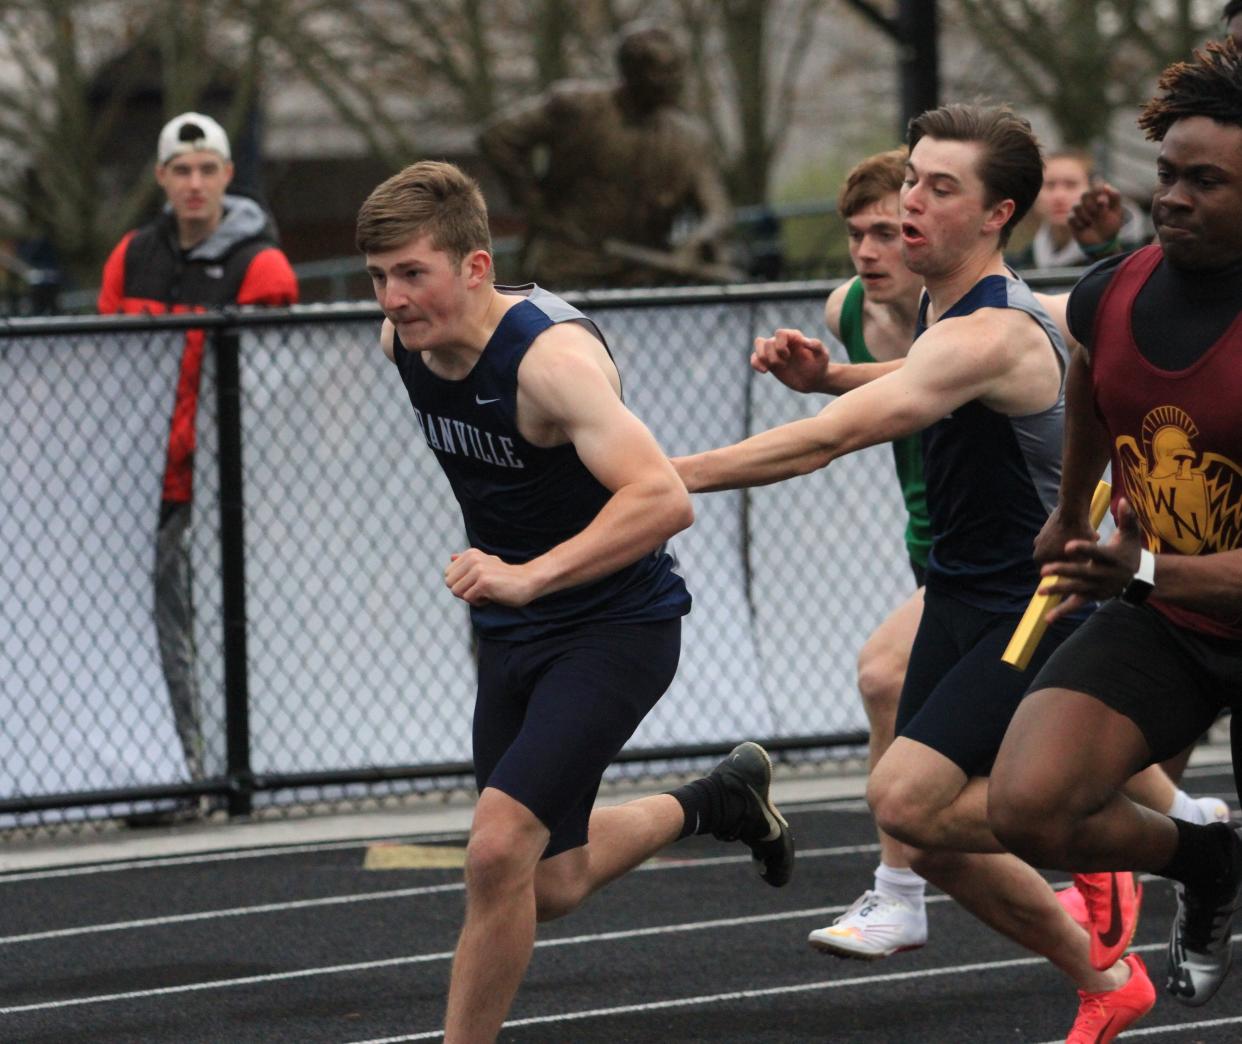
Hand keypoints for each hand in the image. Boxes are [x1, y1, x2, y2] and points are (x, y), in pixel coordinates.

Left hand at [444, 549, 538, 606]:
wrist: (527, 581)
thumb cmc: (505, 577)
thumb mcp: (486, 565)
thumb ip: (467, 562)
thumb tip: (451, 558)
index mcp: (471, 554)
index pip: (448, 575)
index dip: (461, 584)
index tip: (478, 582)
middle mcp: (473, 559)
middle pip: (450, 584)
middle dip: (464, 591)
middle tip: (482, 588)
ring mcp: (478, 570)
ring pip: (457, 592)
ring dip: (472, 597)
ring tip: (488, 592)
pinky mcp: (484, 583)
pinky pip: (469, 599)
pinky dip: (480, 602)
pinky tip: (493, 596)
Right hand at [750, 328, 830, 393]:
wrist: (814, 379)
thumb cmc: (819, 365)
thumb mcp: (822, 356)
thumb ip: (816, 346)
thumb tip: (805, 341)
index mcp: (794, 337)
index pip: (780, 333)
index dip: (781, 344)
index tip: (789, 356)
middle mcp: (782, 342)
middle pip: (767, 342)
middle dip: (773, 355)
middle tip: (784, 363)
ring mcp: (774, 352)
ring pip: (759, 345)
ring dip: (762, 358)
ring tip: (771, 367)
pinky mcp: (769, 363)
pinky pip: (755, 358)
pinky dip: (755, 364)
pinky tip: (764, 371)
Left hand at [1039, 498, 1144, 621]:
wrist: (1140, 578)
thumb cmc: (1130, 553)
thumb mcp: (1131, 535)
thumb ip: (1127, 518)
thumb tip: (1123, 500)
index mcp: (1110, 558)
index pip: (1095, 553)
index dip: (1083, 549)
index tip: (1068, 545)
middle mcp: (1103, 574)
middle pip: (1081, 573)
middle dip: (1063, 571)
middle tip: (1044, 569)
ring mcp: (1097, 587)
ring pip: (1076, 589)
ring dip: (1058, 589)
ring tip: (1040, 590)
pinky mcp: (1092, 596)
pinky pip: (1076, 604)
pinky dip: (1062, 611)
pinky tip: (1048, 618)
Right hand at [1067, 183, 1123, 248]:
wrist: (1102, 242)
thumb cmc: (1110, 226)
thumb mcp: (1117, 211)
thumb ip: (1115, 197)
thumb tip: (1105, 186)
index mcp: (1099, 197)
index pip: (1096, 187)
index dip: (1098, 191)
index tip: (1103, 201)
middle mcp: (1088, 202)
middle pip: (1084, 194)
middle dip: (1091, 205)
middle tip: (1096, 214)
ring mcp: (1078, 211)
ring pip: (1077, 206)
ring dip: (1085, 216)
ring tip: (1091, 223)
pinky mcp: (1071, 220)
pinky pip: (1071, 218)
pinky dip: (1080, 224)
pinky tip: (1085, 228)